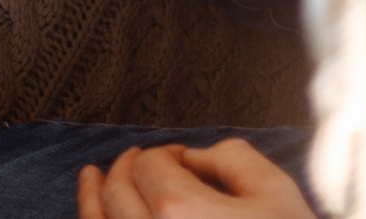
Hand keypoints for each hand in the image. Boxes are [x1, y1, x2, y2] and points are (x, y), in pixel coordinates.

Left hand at [77, 141, 315, 218]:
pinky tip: (98, 216)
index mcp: (182, 213)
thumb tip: (193, 157)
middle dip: (127, 169)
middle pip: (119, 192)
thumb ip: (230, 157)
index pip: (151, 165)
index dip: (166, 153)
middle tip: (136, 161)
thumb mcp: (275, 192)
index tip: (180, 156)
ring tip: (90, 178)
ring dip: (92, 198)